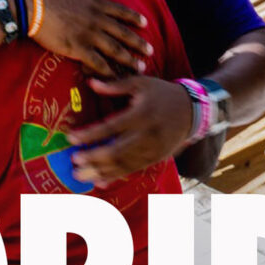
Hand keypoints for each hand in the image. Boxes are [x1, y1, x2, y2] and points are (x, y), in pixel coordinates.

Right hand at [30, 0, 152, 77]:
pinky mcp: (78, 48)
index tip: (145, 23)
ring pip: (115, 49)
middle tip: (151, 51)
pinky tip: (115, 77)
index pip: (120, 11)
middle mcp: (97, 19)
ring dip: (129, 59)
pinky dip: (108, 71)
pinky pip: (98, 63)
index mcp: (95, 2)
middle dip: (138, 42)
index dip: (133, 17)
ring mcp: (89, 35)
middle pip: (123, 33)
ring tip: (140, 67)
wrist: (29, 4)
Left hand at [67, 76, 192, 183]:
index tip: (71, 138)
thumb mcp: (142, 83)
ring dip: (100, 171)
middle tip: (74, 161)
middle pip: (116, 151)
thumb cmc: (163, 94)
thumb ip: (116, 86)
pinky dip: (115, 176)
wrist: (193, 110)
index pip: (111, 127)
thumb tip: (91, 83)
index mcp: (141, 114)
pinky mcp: (156, 158)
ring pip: (123, 164)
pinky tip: (99, 180)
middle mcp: (147, 134)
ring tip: (80, 175)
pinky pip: (133, 170)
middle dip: (93, 158)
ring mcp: (152, 149)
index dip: (90, 134)